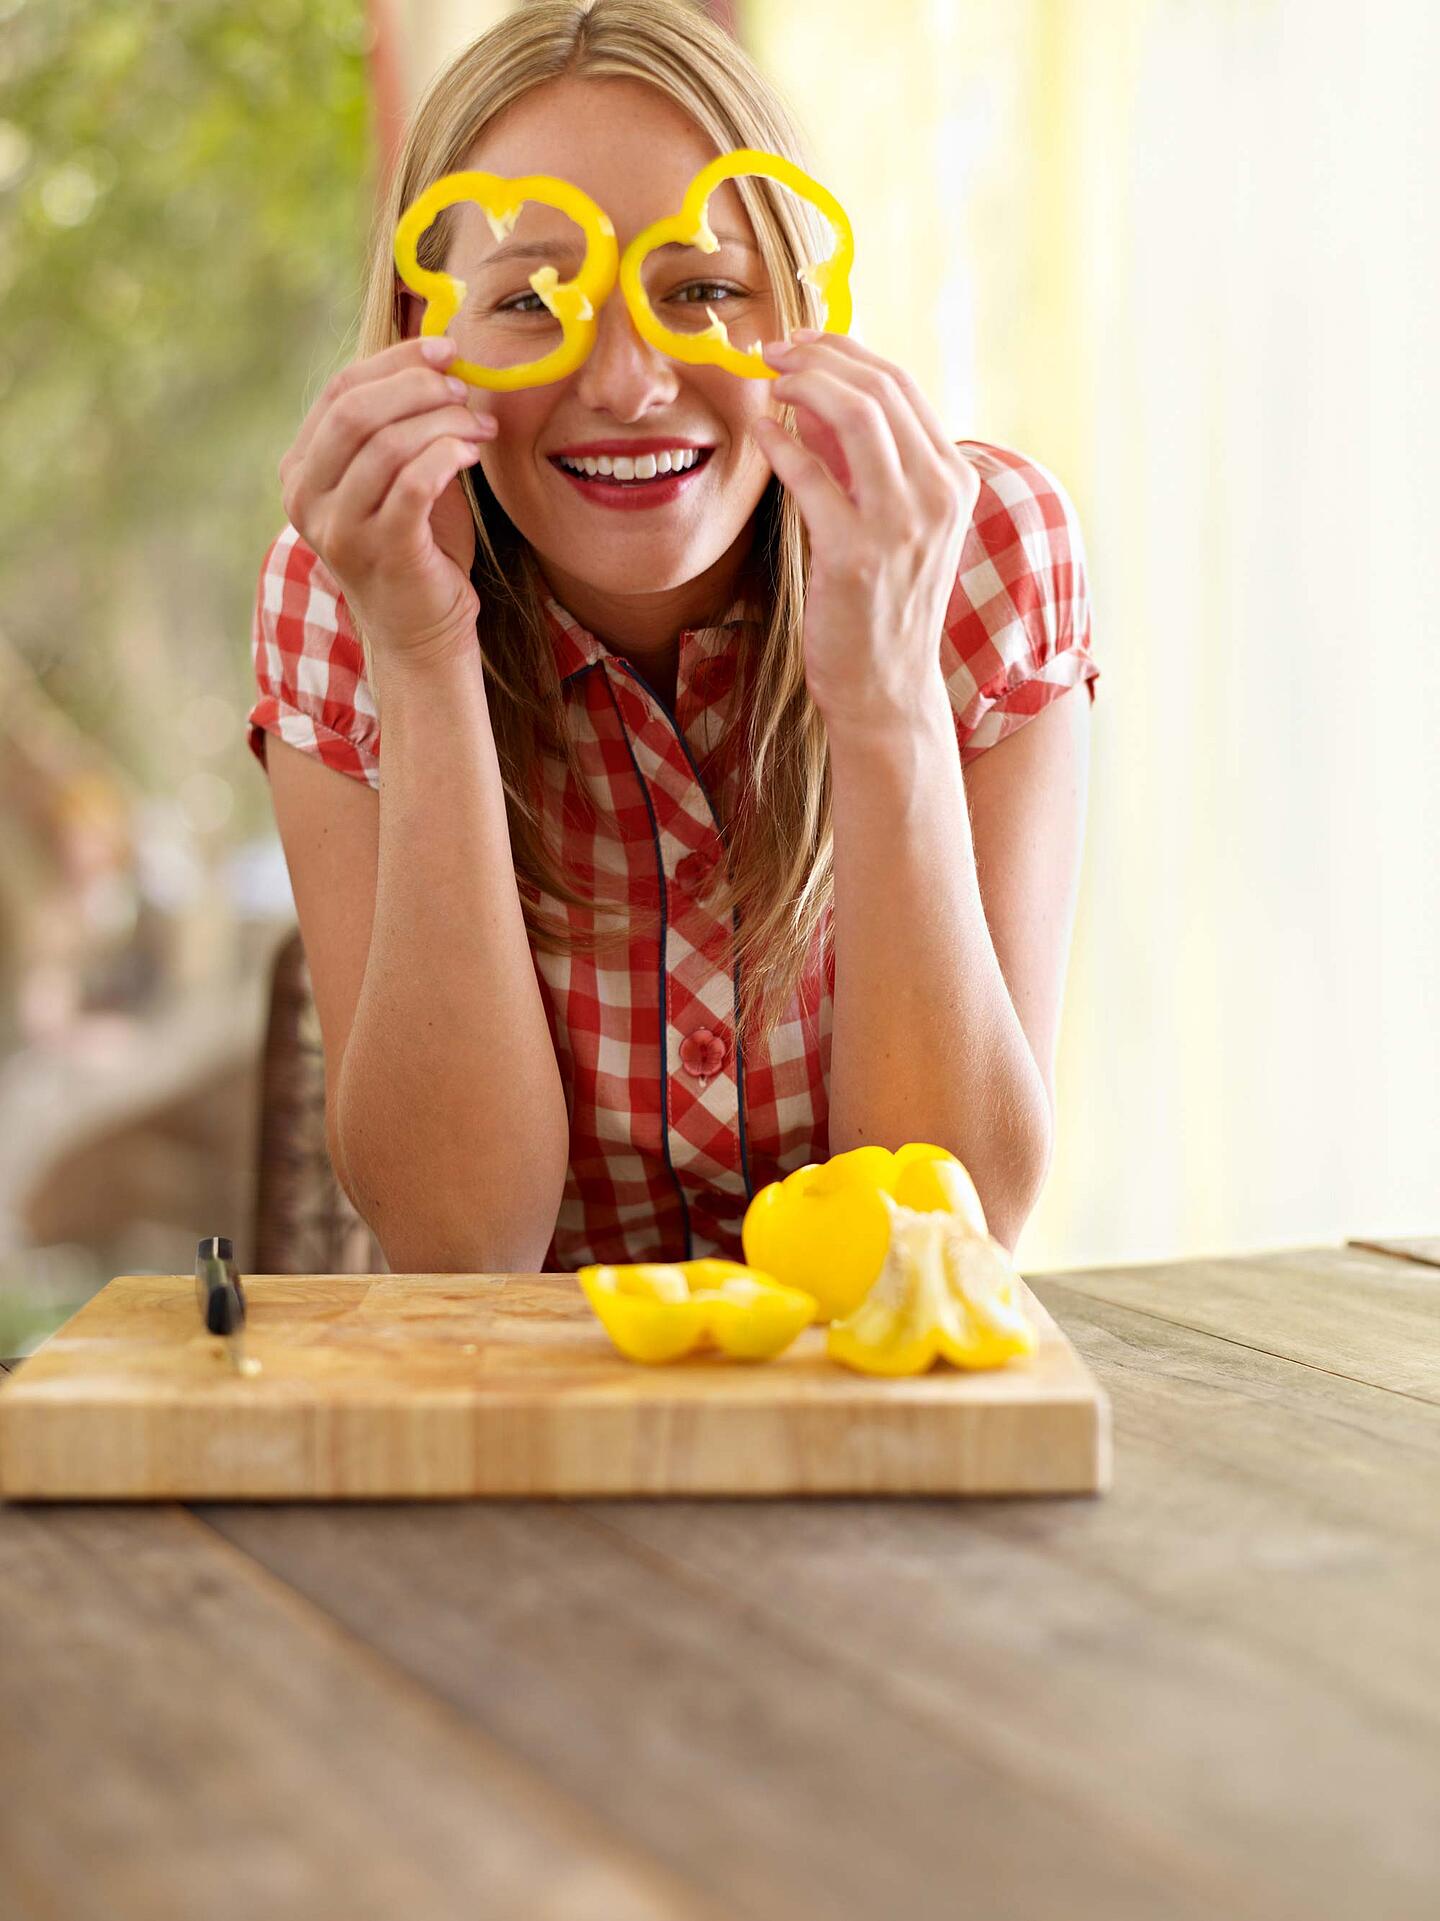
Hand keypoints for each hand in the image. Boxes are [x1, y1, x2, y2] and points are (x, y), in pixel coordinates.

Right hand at [278, 337, 498, 667]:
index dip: (395, 360)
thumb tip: (439, 359)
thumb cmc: (417, 545)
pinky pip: (412, 485)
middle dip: (417, 387)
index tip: (446, 350)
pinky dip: (445, 457)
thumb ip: (400, 424)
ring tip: (479, 426)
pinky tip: (470, 453)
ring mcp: (339, 529)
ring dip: (442, 422)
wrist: (421, 630)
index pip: (339, 390)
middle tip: (463, 390)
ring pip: (385, 445)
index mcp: (302, 469)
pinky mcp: (381, 552)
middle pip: (355, 411)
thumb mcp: (396, 476)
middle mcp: (306, 497)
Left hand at [754, 331, 979, 736]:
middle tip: (773, 351)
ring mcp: (902, 525)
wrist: (886, 688)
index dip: (846, 351)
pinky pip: (811, 477)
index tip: (802, 342)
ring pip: (856, 417)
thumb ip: (865, 462)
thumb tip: (817, 399)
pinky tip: (760, 433)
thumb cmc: (880, 604)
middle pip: (881, 389)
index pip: (902, 386)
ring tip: (766, 380)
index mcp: (955, 479)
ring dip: (803, 386)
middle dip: (820, 356)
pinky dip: (781, 444)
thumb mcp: (893, 521)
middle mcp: (939, 495)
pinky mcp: (855, 554)